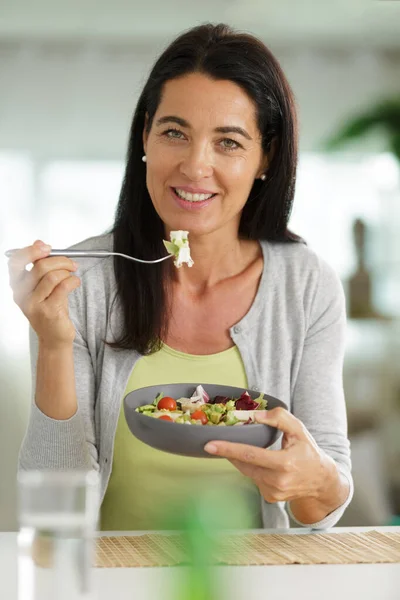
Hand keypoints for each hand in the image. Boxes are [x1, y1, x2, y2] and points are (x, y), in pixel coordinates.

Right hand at [8, 240, 80, 348]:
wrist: (54, 337)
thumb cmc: (50, 309)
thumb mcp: (42, 285)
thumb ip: (40, 265)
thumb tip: (39, 243)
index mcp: (18, 286)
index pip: (16, 262)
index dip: (31, 251)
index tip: (47, 248)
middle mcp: (23, 295)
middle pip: (39, 267)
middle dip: (60, 261)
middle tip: (71, 263)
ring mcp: (35, 304)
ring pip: (53, 276)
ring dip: (67, 272)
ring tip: (73, 275)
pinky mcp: (49, 311)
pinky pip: (63, 287)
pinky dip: (73, 281)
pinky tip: (75, 282)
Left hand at [204, 407, 329, 503]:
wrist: (321, 481)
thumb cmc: (309, 452)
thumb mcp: (299, 430)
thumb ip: (279, 418)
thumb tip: (255, 416)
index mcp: (284, 464)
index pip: (250, 455)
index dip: (228, 449)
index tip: (210, 445)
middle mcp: (277, 481)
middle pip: (244, 464)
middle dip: (229, 452)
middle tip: (215, 441)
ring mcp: (272, 492)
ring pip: (247, 471)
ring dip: (241, 459)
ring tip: (240, 447)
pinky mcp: (269, 497)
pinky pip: (253, 478)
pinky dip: (252, 468)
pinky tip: (259, 462)